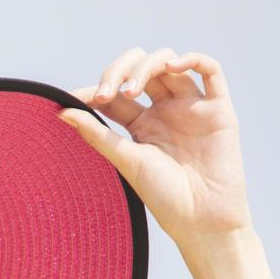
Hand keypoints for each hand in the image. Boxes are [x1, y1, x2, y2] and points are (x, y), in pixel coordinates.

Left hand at [59, 47, 253, 248]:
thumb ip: (97, 134)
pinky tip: (173, 66)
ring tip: (132, 90)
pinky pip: (211, 69)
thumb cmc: (164, 197)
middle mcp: (165, 112)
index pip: (115, 94)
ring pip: (169, 63)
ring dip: (147, 67)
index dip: (96, 89)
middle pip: (141, 69)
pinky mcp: (218, 109)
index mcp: (141, 125)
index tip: (76, 99)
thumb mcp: (126, 161)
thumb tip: (61, 111)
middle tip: (106, 94)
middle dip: (120, 72)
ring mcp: (191, 108)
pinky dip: (193, 58)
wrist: (202, 219)